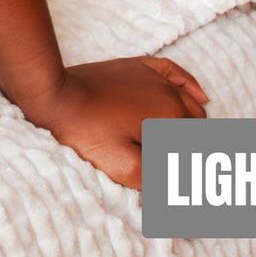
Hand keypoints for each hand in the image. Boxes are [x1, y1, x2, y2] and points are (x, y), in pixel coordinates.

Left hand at [7, 57, 208, 189]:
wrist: (54, 95)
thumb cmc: (86, 132)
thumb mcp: (124, 167)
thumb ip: (161, 180)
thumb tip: (186, 189)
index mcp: (170, 119)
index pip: (198, 148)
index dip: (196, 170)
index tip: (191, 189)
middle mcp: (169, 94)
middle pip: (198, 128)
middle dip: (195, 149)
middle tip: (183, 171)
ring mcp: (153, 77)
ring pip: (191, 104)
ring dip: (195, 125)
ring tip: (186, 149)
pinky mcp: (138, 67)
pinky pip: (174, 72)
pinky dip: (191, 87)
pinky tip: (200, 97)